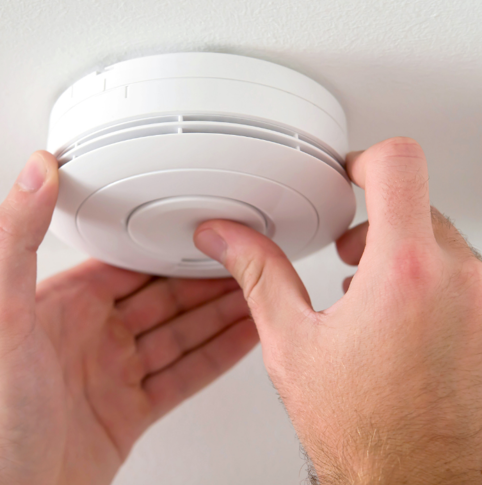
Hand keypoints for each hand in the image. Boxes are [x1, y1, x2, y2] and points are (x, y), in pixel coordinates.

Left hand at [0, 151, 257, 484]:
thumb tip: (33, 172)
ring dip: (220, 312)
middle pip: (164, 296)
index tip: (200, 226)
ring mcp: (115, 373)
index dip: (167, 245)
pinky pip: (186, 374)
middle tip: (246, 257)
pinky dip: (218, 356)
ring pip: (181, 333)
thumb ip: (15, 239)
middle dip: (205, 277)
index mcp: (67, 305)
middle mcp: (93, 335)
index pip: (128, 262)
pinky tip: (243, 337)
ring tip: (259, 291)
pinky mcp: (132, 409)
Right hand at [194, 137, 481, 483]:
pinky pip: (468, 277)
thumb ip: (259, 274)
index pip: (399, 164)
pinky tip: (403, 320)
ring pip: (444, 243)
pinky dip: (433, 282)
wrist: (417, 483)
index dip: (366, 159)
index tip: (350, 175)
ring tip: (370, 295)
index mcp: (404, 274)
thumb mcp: (293, 344)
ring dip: (404, 257)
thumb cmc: (363, 433)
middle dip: (376, 224)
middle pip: (418, 205)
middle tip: (347, 254)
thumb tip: (226, 238)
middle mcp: (463, 282)